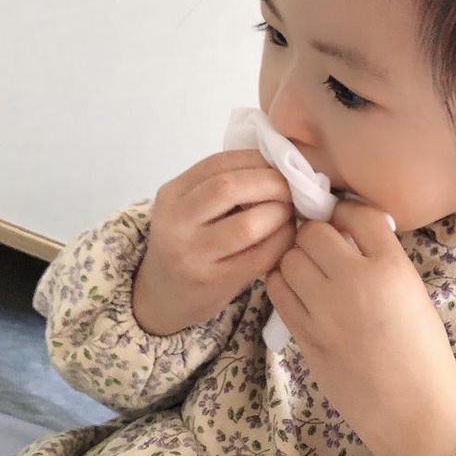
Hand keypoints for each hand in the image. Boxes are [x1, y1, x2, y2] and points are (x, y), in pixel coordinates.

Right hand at [132, 150, 296, 334]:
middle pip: (230, 188)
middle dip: (271, 183)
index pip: (218, 163)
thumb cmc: (188, 243)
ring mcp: (192, 254)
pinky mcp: (213, 282)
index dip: (257, 159)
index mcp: (172, 194)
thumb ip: (222, 186)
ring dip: (279, 214)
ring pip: (247, 225)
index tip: (279, 165)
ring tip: (289, 213)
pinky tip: (286, 237)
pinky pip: (259, 256)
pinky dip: (282, 241)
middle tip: (292, 190)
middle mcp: (176, 222)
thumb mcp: (190, 208)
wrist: (164, 296)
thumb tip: (278, 163)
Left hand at [265, 198, 455, 455]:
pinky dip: (282, 283)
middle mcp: (357, 281)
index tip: (344, 222)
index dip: (346, 212)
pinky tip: (297, 292)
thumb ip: (381, 258)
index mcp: (393, 267)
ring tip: (309, 272)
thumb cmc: (422, 350)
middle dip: (315, 235)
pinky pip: (277, 290)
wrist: (414, 411)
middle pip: (314, 232)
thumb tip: (345, 231)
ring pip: (289, 258)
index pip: (358, 214)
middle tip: (322, 249)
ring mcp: (326, 310)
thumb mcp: (413, 292)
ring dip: (295, 258)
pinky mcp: (305, 335)